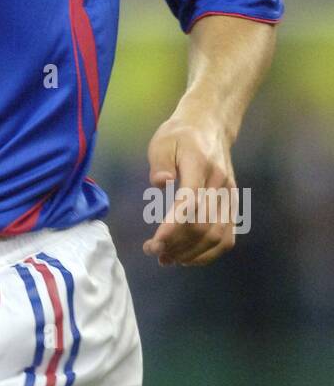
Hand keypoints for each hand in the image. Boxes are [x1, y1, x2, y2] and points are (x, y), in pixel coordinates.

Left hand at [143, 111, 237, 266]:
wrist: (210, 126)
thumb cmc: (179, 135)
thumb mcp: (162, 141)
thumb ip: (159, 163)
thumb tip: (160, 183)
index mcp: (200, 165)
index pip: (190, 201)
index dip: (174, 226)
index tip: (155, 242)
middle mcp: (219, 183)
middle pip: (203, 224)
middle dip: (177, 244)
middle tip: (153, 251)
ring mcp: (229, 195)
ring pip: (217, 235)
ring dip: (192, 253)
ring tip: (167, 259)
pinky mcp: (233, 205)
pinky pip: (227, 237)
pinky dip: (209, 253)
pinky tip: (188, 258)